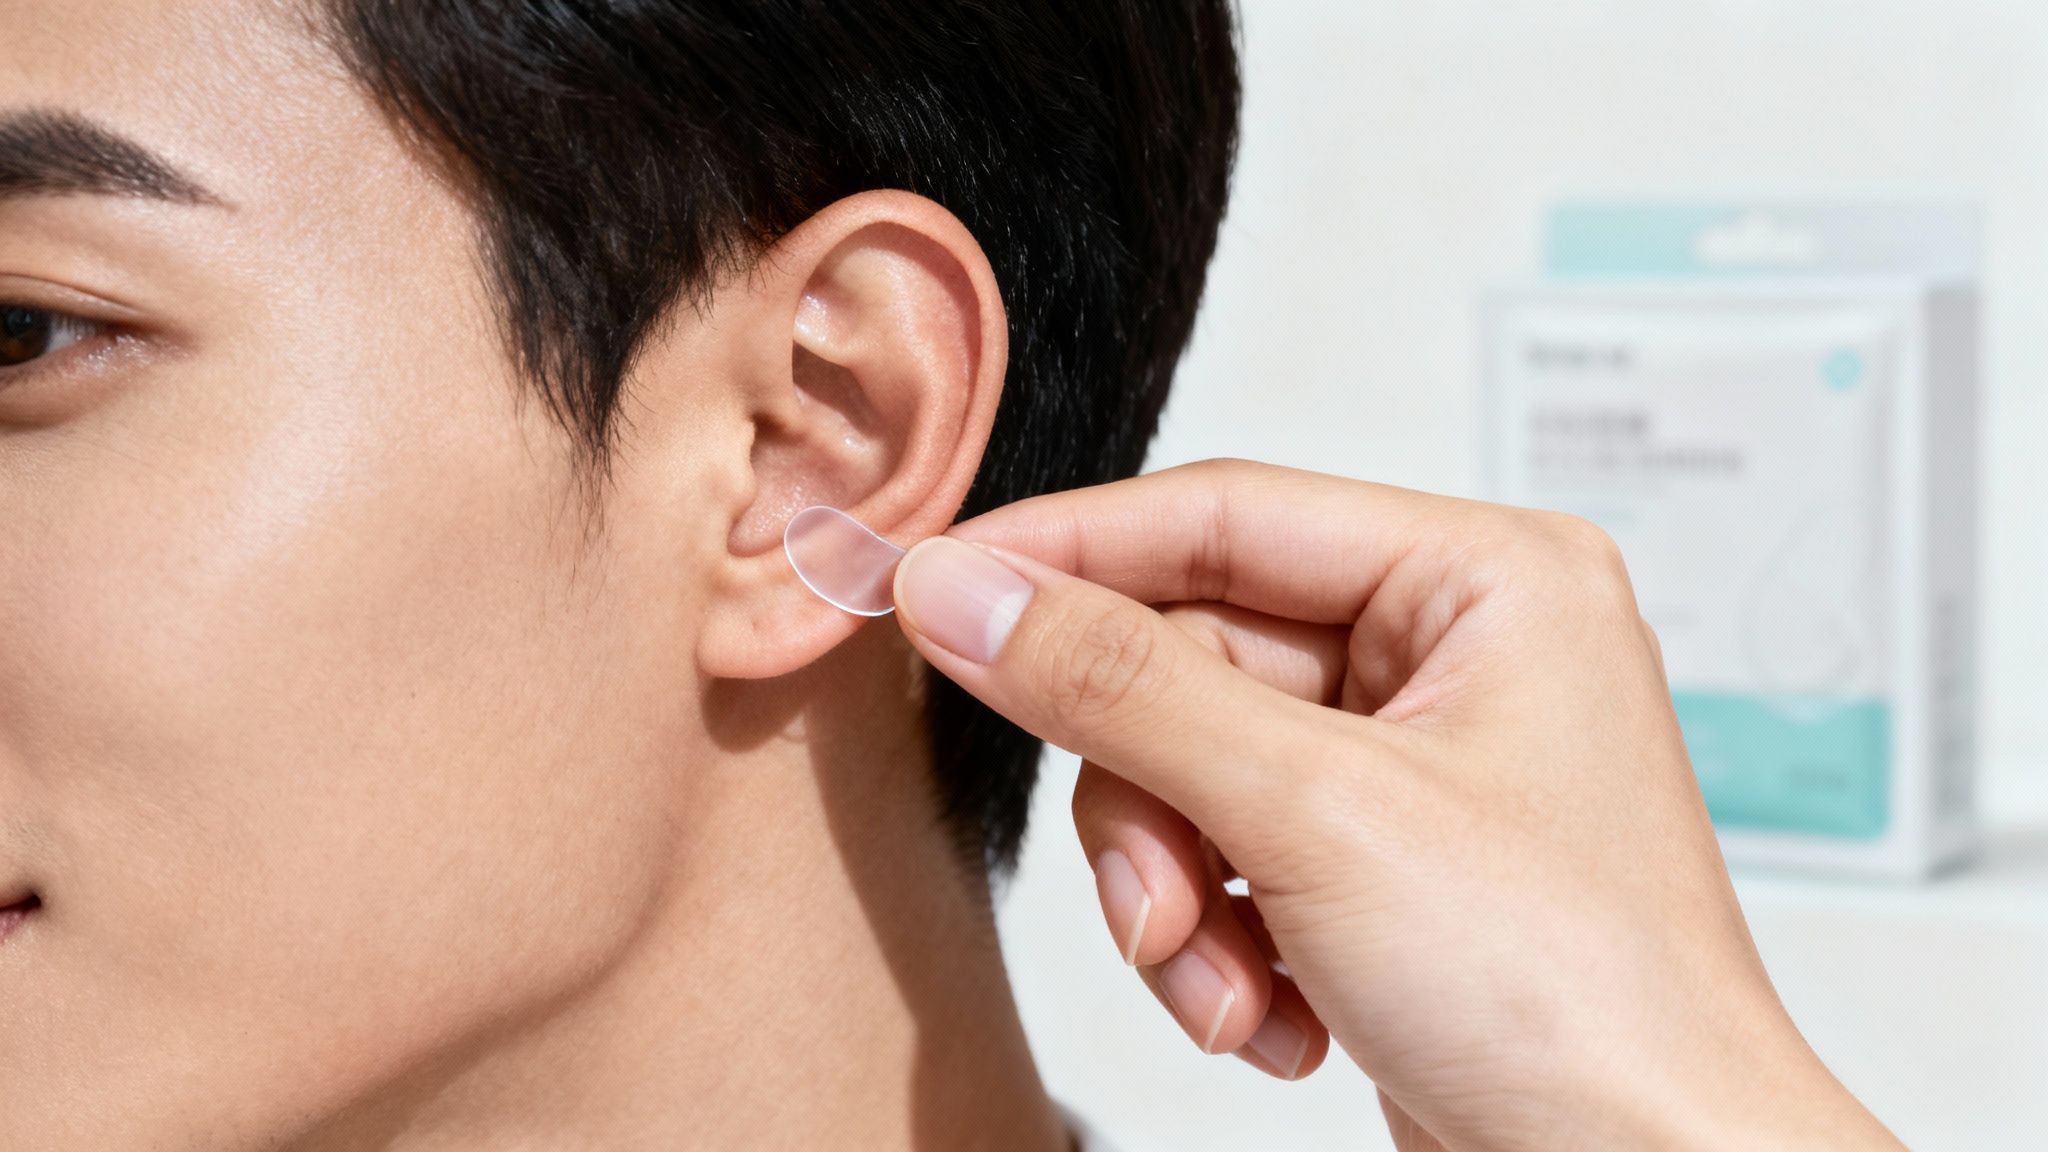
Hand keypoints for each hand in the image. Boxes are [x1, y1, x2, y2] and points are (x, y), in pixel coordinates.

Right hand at [889, 459, 1900, 1151]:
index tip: (935, 584)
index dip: (1066, 550)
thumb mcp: (1316, 815)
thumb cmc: (1578, 1002)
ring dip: (1176, 897)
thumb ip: (1120, 687)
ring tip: (1226, 991)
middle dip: (1152, 809)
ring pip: (1187, 770)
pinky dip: (1218, 945)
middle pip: (1189, 663)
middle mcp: (1450, 655)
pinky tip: (1277, 1020)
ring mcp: (1409, 766)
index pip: (1223, 515)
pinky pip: (1223, 852)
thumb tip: (965, 591)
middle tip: (1154, 906)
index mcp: (1485, 580)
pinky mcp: (1374, 864)